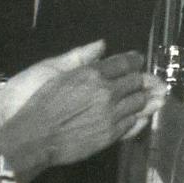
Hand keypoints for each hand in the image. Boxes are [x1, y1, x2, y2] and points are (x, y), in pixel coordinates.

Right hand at [0, 45, 166, 181]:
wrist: (35, 137)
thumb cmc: (42, 106)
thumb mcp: (58, 74)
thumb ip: (81, 57)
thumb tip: (101, 45)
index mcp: (93, 74)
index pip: (125, 63)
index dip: (134, 61)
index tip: (138, 61)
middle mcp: (106, 92)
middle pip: (136, 82)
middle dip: (142, 80)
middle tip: (146, 80)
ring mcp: (111, 114)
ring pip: (139, 102)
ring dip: (143, 98)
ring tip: (147, 97)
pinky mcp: (111, 133)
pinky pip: (133, 122)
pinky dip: (137, 116)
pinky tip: (137, 115)